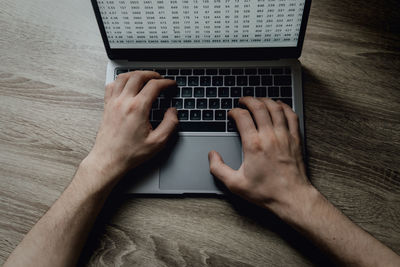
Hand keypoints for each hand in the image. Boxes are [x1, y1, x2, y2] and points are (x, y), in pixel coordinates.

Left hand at [83, 71, 177, 188]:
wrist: (109, 160)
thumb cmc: (130, 153)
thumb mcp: (157, 142)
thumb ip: (170, 124)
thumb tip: (173, 112)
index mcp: (138, 108)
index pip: (154, 86)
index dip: (166, 82)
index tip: (171, 84)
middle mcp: (124, 102)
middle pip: (138, 76)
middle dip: (152, 74)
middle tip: (160, 79)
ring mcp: (113, 103)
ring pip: (123, 77)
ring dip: (136, 74)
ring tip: (145, 77)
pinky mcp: (107, 106)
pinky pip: (112, 85)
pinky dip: (120, 80)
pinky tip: (126, 84)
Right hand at [208, 97, 311, 214]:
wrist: (292, 198)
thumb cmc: (266, 192)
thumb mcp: (235, 184)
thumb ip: (218, 169)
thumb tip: (212, 155)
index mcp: (253, 145)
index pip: (242, 117)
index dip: (234, 112)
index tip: (232, 113)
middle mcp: (269, 136)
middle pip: (259, 107)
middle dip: (248, 100)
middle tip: (243, 100)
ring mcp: (284, 136)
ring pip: (275, 108)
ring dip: (265, 100)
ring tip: (258, 100)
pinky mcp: (295, 140)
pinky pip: (291, 116)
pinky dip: (284, 107)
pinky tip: (279, 106)